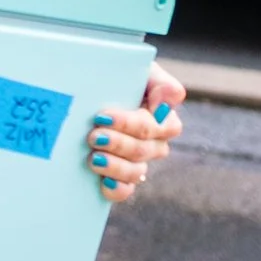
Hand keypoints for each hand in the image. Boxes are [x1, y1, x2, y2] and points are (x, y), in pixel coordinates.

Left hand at [87, 63, 184, 203]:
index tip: (103, 116)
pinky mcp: (119, 176)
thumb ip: (160, 82)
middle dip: (117, 143)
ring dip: (114, 165)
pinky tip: (103, 181)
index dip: (130, 124)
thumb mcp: (140, 70)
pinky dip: (116, 188)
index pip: (158, 127)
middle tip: (93, 135)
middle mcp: (154, 143)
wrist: (92, 87)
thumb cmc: (119, 75)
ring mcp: (137, 162)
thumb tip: (168, 101)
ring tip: (93, 157)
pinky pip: (125, 190)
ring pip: (135, 172)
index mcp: (164, 118)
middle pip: (143, 150)